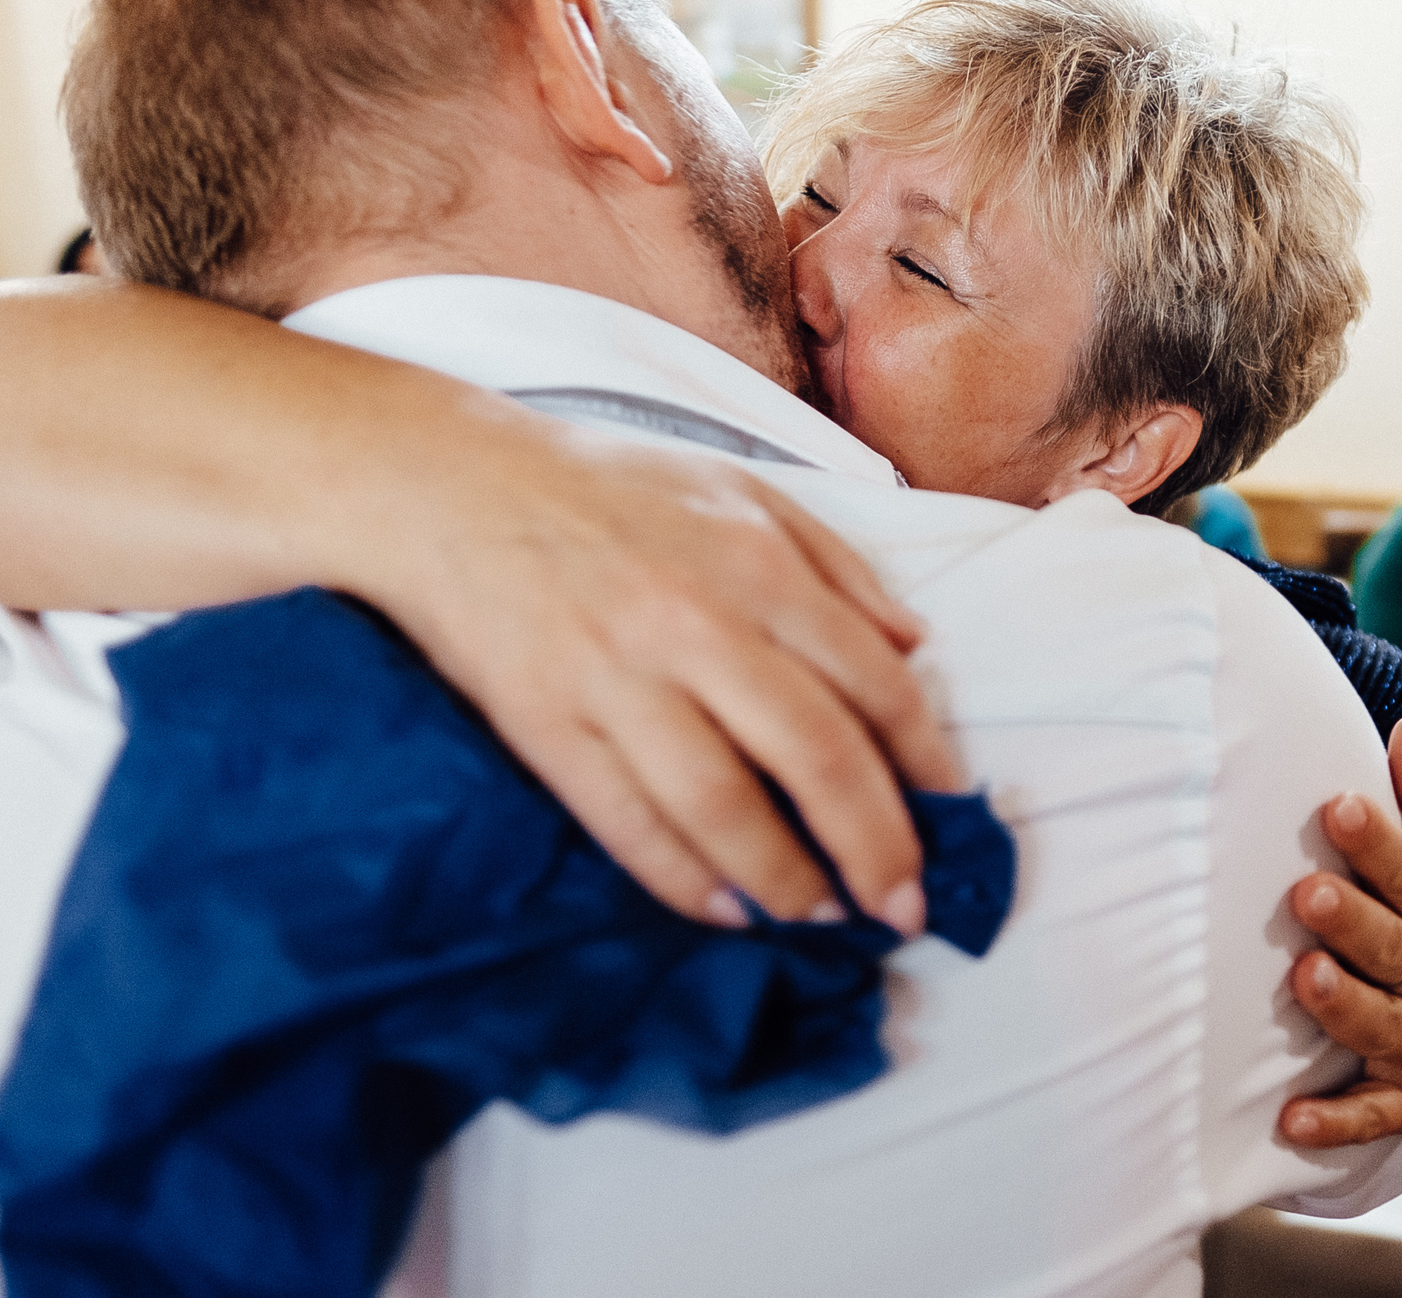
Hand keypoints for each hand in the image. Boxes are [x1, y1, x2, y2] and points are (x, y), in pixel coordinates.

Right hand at [361, 408, 957, 934]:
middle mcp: (697, 625)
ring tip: (824, 918)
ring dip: (787, 879)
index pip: (871, 682)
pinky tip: (727, 910)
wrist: (451, 483)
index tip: (950, 815)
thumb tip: (914, 648)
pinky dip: (685, 881)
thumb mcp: (742, 488)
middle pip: (815, 757)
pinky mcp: (547, 726)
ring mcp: (617, 680)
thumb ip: (835, 566)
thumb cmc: (609, 486)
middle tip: (904, 906)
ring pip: (724, 807)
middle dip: (875, 845)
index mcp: (757, 564)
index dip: (923, 761)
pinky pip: (629, 824)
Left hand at [1279, 714, 1401, 1147]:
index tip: (1338, 806)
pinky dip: (1336, 1124)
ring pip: (1383, 1027)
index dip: (1376, 840)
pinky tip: (1290, 1121)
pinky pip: (1377, 1117)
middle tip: (1308, 894)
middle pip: (1392, 946)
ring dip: (1344, 1008)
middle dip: (1353, 921)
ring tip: (1307, 980)